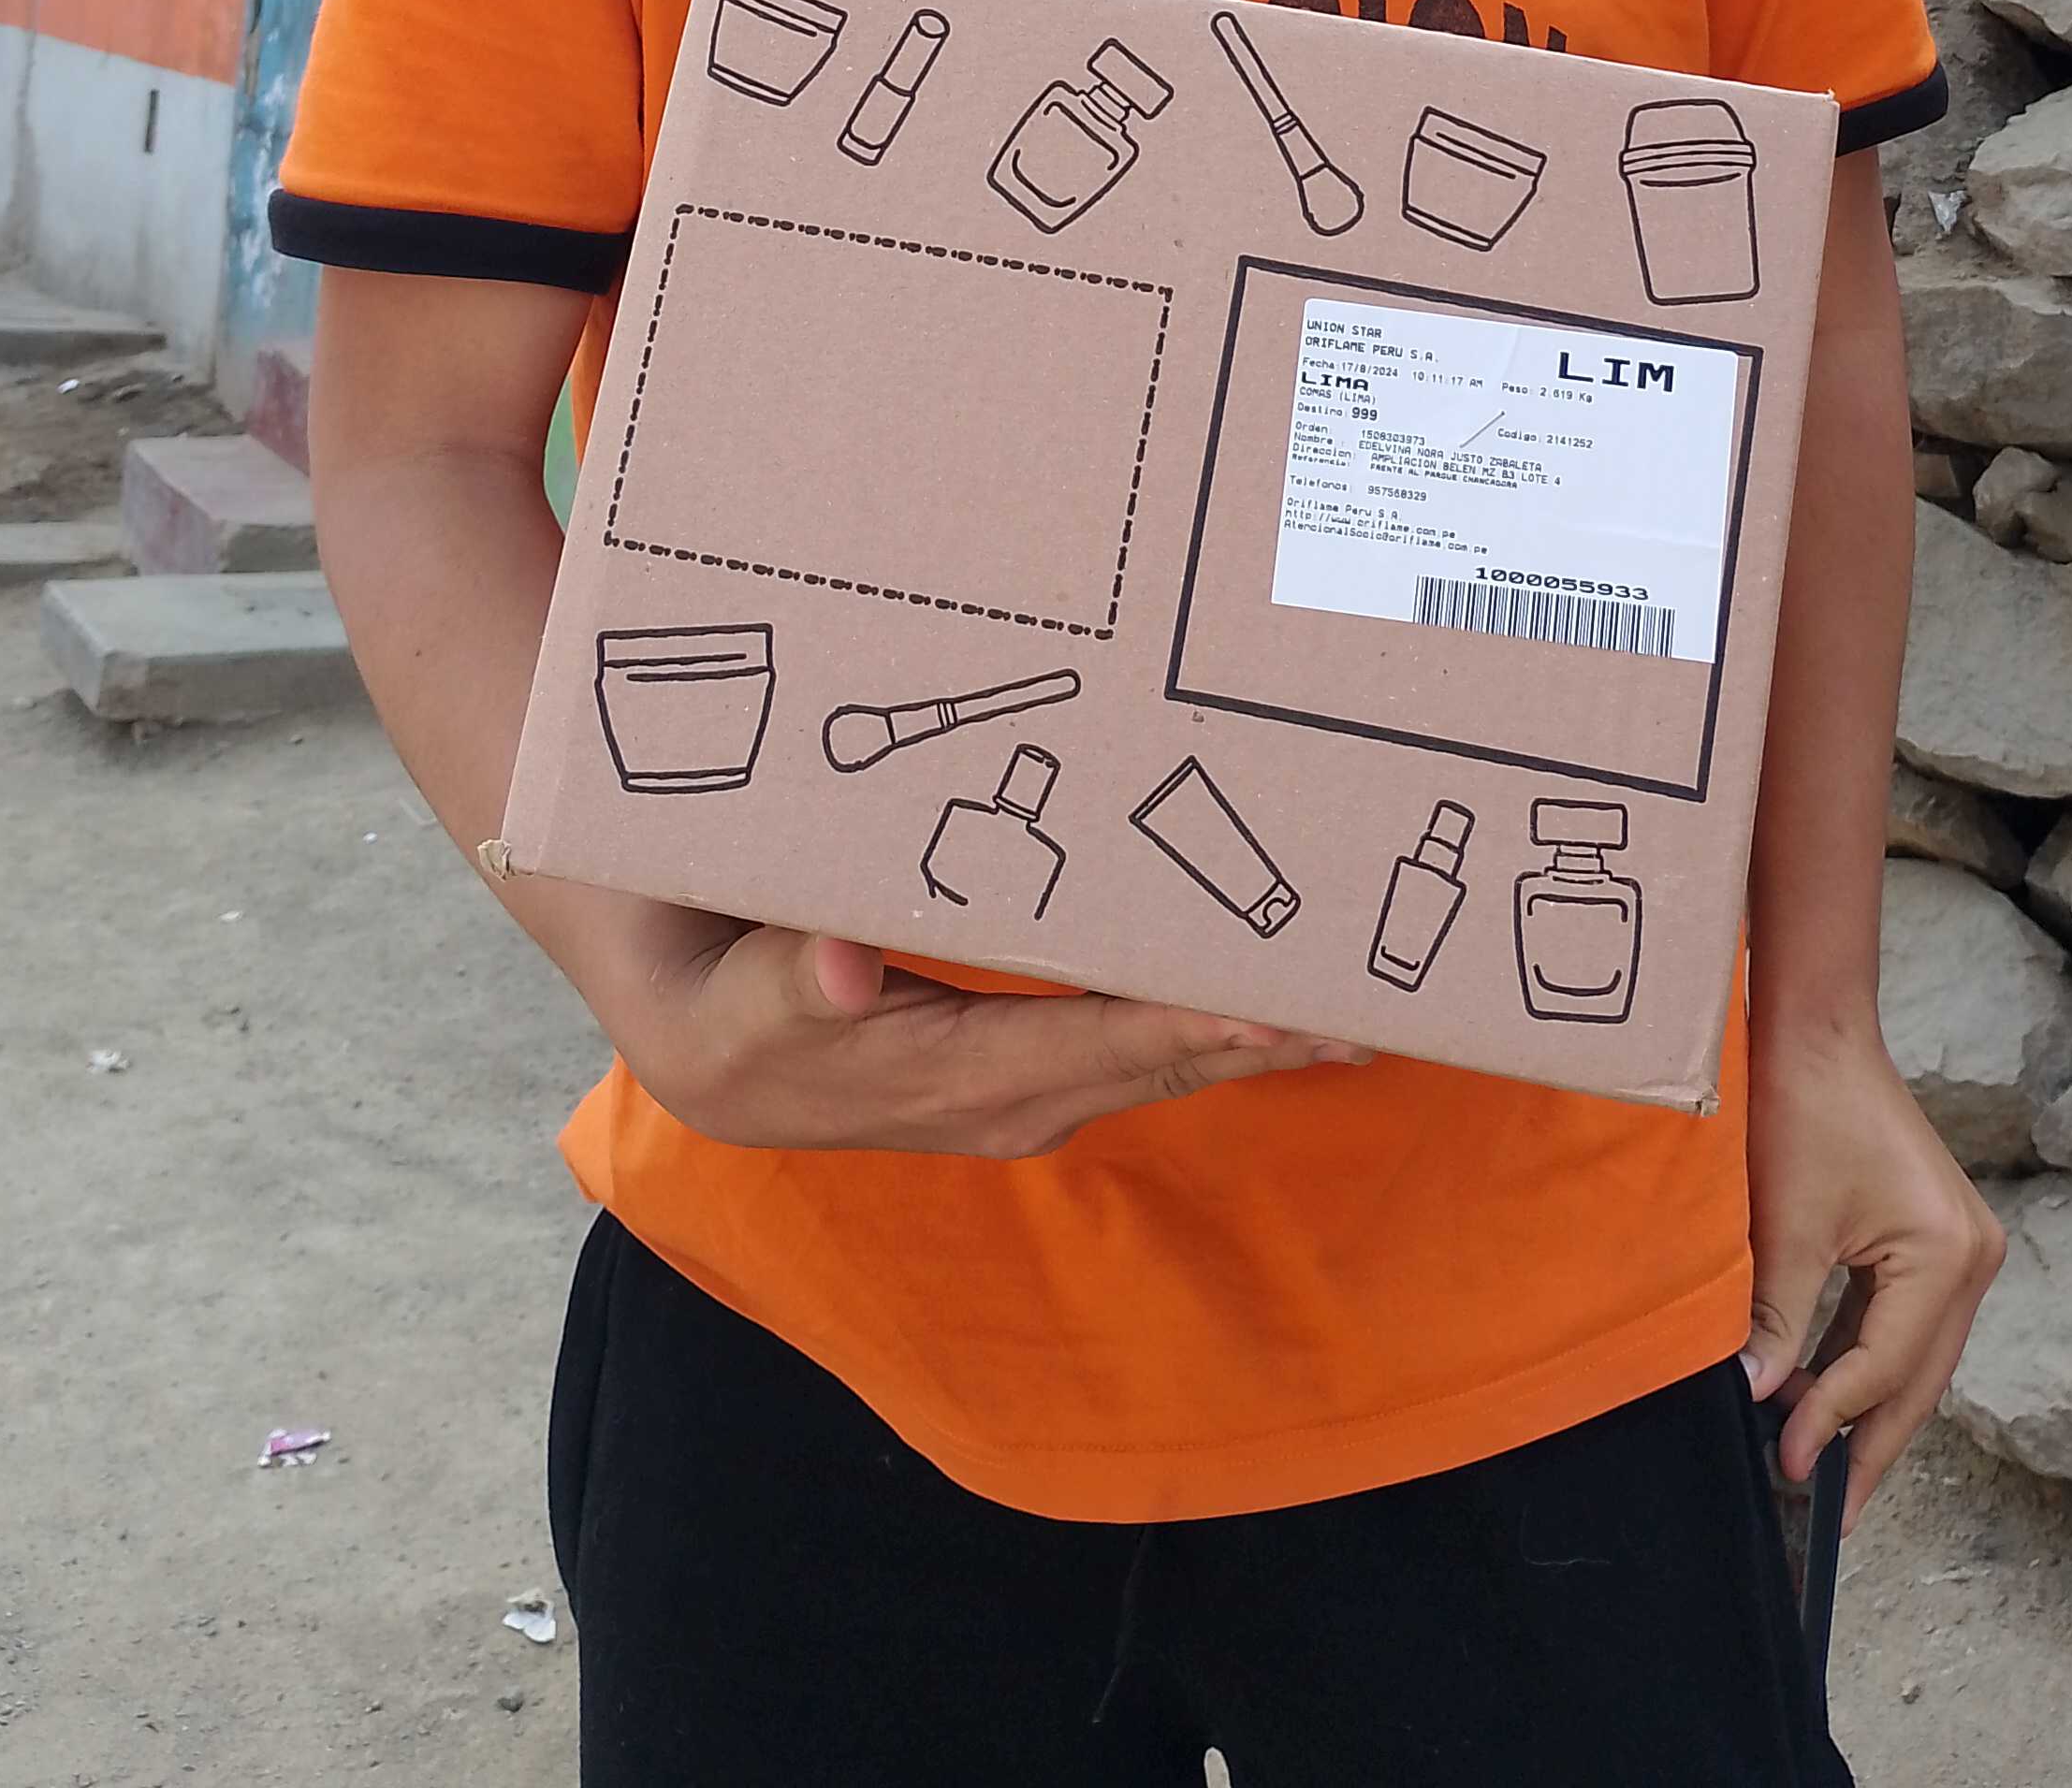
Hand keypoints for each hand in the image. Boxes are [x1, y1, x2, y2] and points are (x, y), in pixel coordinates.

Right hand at [603, 894, 1366, 1159]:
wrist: (690, 1035)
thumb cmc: (715, 991)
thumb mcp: (730, 989)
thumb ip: (792, 976)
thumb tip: (849, 972)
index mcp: (945, 1077)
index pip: (1092, 1044)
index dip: (1188, 1022)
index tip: (1279, 1001)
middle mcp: (1004, 1099)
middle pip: (1156, 1058)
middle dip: (1267, 1034)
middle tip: (1382, 999)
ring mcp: (1022, 1090)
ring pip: (1160, 1054)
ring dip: (1260, 1031)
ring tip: (1366, 997)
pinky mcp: (1025, 1069)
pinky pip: (1136, 1041)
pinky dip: (1212, 1019)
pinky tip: (1273, 991)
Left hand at [1740, 1013, 2003, 1526]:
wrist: (1814, 1029)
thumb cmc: (1800, 1109)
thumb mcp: (1783, 1227)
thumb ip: (1776, 1321)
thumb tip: (1754, 1401)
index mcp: (1947, 1255)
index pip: (1885, 1365)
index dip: (1832, 1420)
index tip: (1784, 1466)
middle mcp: (1972, 1257)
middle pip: (1918, 1376)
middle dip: (1870, 1442)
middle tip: (1829, 1513)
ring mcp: (1961, 1248)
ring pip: (1914, 1357)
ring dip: (1869, 1407)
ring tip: (1827, 1474)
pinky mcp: (1935, 1239)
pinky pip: (1905, 1322)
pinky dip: (1867, 1361)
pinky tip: (1830, 1400)